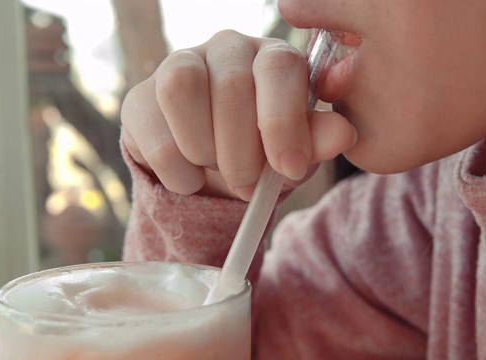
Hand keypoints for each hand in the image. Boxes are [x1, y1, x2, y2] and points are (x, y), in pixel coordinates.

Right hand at [121, 30, 356, 200]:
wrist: (211, 166)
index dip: (283, 121)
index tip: (288, 169)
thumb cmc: (262, 150)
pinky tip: (192, 178)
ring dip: (205, 151)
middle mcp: (227, 48)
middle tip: (249, 185)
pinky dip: (179, 173)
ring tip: (218, 172)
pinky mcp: (141, 96)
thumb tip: (344, 134)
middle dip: (243, 151)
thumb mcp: (295, 150)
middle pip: (231, 85)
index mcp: (273, 57)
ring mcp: (180, 64)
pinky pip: (154, 133)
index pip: (279, 68)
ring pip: (181, 89)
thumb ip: (317, 141)